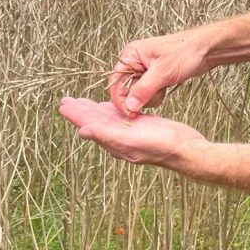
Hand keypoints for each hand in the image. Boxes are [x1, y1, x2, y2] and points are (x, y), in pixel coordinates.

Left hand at [59, 97, 206, 167]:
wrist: (187, 149)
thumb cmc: (162, 145)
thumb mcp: (132, 140)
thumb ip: (106, 135)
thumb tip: (82, 131)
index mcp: (114, 141)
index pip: (89, 125)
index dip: (76, 115)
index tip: (63, 105)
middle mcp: (120, 137)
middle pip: (95, 120)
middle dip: (81, 110)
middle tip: (66, 100)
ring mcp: (131, 131)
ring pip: (107, 117)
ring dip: (93, 108)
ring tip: (81, 102)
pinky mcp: (142, 125)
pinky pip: (121, 116)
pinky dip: (111, 109)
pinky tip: (108, 106)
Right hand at [108, 28, 212, 115]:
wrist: (207, 49)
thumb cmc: (186, 52)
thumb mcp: (163, 72)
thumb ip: (143, 90)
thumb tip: (129, 106)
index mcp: (131, 54)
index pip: (116, 81)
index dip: (120, 99)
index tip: (129, 112)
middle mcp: (135, 62)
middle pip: (126, 89)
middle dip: (141, 96)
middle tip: (156, 91)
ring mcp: (145, 70)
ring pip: (138, 93)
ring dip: (151, 95)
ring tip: (164, 85)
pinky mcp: (155, 77)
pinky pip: (149, 93)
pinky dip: (157, 94)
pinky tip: (167, 86)